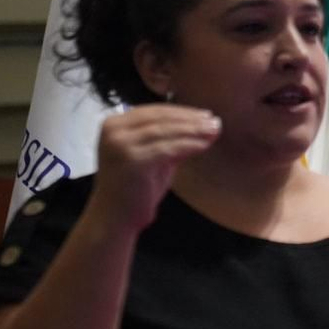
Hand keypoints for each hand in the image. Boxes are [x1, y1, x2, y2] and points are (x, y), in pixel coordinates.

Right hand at [91, 104, 220, 231]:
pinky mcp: (132, 159)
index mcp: (114, 124)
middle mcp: (113, 130)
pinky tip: (204, 145)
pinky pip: (168, 148)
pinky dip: (189, 145)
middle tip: (215, 121)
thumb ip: (171, 140)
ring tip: (214, 131)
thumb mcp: (154, 156)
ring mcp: (121, 144)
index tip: (205, 114)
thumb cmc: (134, 188)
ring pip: (165, 130)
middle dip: (191, 119)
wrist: (115, 217)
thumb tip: (204, 126)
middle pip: (160, 117)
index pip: (154, 111)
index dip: (182, 112)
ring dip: (193, 130)